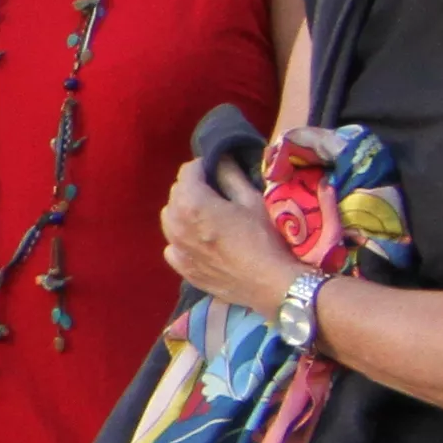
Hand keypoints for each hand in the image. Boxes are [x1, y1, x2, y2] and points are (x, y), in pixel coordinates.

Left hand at [157, 151, 300, 318]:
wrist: (272, 284)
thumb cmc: (265, 239)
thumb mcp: (252, 201)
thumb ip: (230, 176)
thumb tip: (220, 158)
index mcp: (192, 203)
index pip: (187, 172)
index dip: (203, 167)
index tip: (216, 169)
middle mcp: (176, 224)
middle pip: (176, 194)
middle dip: (192, 188)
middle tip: (214, 192)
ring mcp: (177, 249)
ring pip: (170, 219)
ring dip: (183, 211)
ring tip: (206, 215)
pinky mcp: (183, 269)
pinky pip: (172, 246)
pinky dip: (181, 239)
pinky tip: (199, 241)